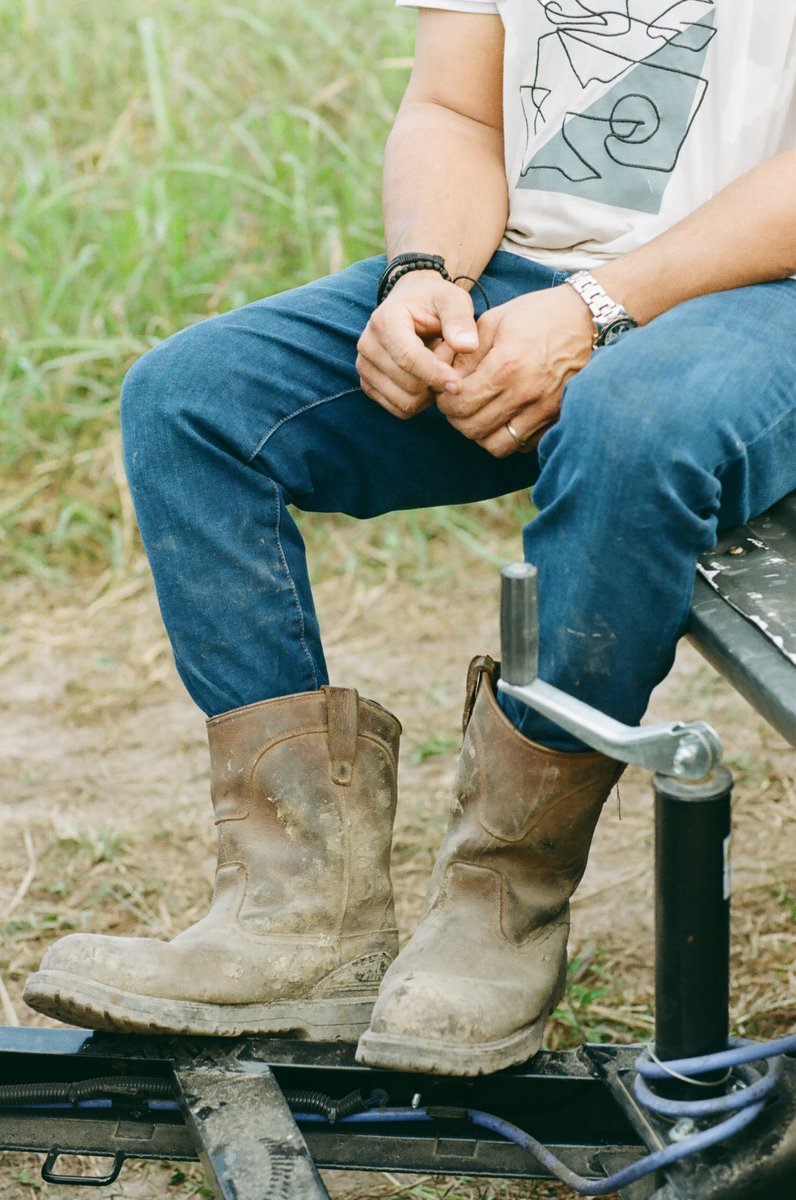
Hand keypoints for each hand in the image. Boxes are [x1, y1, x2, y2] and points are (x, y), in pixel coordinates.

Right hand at [356, 271, 477, 418]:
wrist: (411, 304)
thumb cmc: (435, 302)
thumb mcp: (453, 300)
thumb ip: (460, 320)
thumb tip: (468, 346)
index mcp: (385, 321)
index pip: (408, 358)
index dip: (435, 375)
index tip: (458, 385)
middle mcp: (367, 345)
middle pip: (409, 385)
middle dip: (436, 379)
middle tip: (448, 357)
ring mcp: (364, 367)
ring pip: (405, 402)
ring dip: (429, 392)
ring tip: (437, 366)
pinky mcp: (368, 384)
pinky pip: (400, 410)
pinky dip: (418, 401)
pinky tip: (425, 379)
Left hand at [437, 284, 593, 454]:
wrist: (588, 318)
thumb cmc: (538, 315)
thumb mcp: (494, 321)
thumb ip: (465, 354)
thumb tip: (444, 380)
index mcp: (507, 366)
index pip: (460, 403)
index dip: (444, 401)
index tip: (446, 392)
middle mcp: (526, 393)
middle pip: (473, 429)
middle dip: (458, 419)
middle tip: (459, 404)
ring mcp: (544, 410)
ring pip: (497, 445)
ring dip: (481, 434)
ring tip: (480, 414)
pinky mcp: (557, 418)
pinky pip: (522, 445)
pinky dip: (507, 437)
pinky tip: (504, 417)